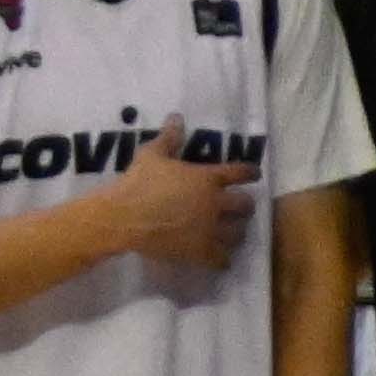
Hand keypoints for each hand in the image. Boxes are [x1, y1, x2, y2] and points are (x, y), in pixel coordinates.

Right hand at [67, 149, 255, 279]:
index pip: (241, 172)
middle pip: (246, 205)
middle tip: (239, 206)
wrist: (122, 218)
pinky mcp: (200, 252)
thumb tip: (177, 117)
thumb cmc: (137, 183)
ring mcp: (210, 230)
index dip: (250, 172)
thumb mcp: (151, 155)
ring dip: (237, 231)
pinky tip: (220, 257)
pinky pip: (223, 259)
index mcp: (208, 179)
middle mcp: (216, 204)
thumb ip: (169, 138)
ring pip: (239, 233)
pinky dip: (223, 258)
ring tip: (231, 231)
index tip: (253, 174)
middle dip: (245, 205)